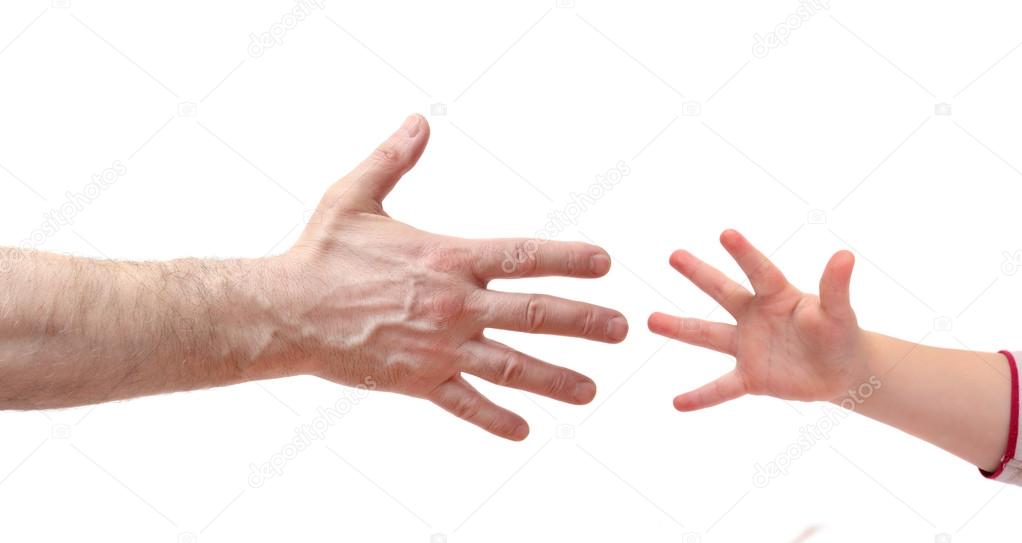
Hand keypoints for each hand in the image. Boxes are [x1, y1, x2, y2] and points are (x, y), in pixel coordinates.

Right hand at [261, 114, 627, 439]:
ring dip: (556, 378)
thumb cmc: (321, 252)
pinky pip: (466, 405)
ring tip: (593, 388)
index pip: (523, 255)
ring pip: (512, 366)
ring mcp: (440, 348)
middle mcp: (454, 305)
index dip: (569, 259)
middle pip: (534, 313)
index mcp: (447, 258)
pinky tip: (524, 430)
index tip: (606, 264)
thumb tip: (419, 121)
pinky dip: (495, 419)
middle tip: (622, 330)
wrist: (286, 311)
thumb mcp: (356, 195)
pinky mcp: (417, 381)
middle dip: (584, 322)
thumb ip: (393, 159)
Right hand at [647, 230, 864, 410]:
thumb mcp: (839, 312)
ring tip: (650, 321)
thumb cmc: (838, 333)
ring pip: (708, 335)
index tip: (726, 234)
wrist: (840, 371)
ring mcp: (748, 346)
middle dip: (699, 274)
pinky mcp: (750, 377)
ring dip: (679, 329)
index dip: (744, 254)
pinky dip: (700, 397)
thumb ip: (836, 287)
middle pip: (723, 292)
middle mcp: (755, 316)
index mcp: (777, 295)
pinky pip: (721, 388)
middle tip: (675, 256)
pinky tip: (677, 403)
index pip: (759, 271)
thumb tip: (845, 255)